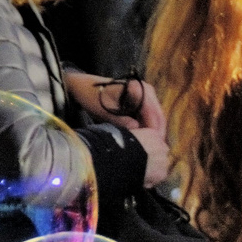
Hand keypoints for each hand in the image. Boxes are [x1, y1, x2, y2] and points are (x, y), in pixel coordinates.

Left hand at [65, 72, 170, 186]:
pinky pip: (149, 118)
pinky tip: (142, 141)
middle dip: (156, 136)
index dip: (155, 134)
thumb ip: (122, 122)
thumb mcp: (105, 112)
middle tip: (151, 154)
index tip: (151, 150)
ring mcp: (146, 96)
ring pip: (155, 120)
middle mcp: (147, 91)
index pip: (155, 116)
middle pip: (158, 118)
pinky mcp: (142, 102)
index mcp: (140, 90)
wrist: (82, 86)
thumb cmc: (91, 97)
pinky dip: (146, 129)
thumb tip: (139, 134)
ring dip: (152, 134)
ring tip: (147, 150)